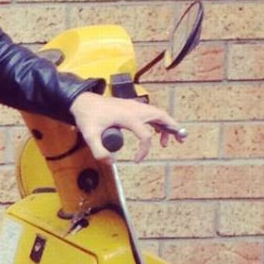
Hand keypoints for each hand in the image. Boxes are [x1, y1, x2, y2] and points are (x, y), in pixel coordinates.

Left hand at [69, 92, 183, 163]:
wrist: (81, 101)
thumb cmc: (87, 115)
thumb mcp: (89, 135)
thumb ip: (98, 150)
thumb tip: (111, 162)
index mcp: (127, 116)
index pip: (146, 135)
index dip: (144, 151)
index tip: (136, 161)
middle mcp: (134, 109)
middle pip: (160, 115)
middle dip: (172, 127)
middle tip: (181, 140)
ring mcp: (133, 106)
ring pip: (157, 112)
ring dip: (167, 124)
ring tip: (173, 139)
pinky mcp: (130, 106)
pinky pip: (150, 112)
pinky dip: (158, 120)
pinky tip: (157, 131)